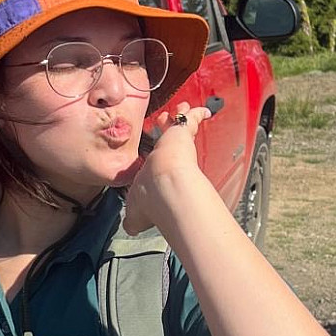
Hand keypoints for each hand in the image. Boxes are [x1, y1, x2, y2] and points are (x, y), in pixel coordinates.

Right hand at [123, 101, 211, 233]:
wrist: (163, 187)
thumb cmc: (150, 197)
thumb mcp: (136, 213)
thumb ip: (133, 219)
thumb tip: (129, 227)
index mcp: (148, 168)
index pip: (150, 156)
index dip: (152, 150)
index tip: (153, 148)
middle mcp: (158, 153)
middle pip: (162, 135)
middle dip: (163, 127)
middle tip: (165, 120)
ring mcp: (171, 141)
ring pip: (175, 123)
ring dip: (179, 115)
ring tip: (183, 108)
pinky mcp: (182, 132)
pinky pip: (191, 117)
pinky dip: (197, 113)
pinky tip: (206, 110)